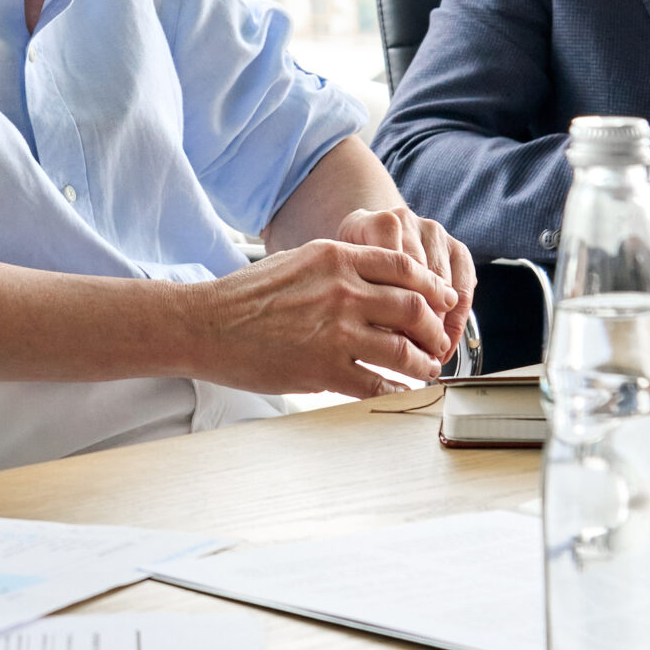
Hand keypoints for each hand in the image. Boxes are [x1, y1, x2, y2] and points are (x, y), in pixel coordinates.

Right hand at [182, 239, 459, 397]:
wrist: (206, 323)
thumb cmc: (245, 295)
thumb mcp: (297, 261)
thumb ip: (339, 266)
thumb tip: (376, 280)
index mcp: (336, 258)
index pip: (404, 267)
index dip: (432, 286)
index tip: (443, 301)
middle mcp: (343, 290)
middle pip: (414, 308)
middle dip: (434, 329)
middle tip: (437, 341)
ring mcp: (335, 331)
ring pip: (404, 350)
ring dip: (422, 364)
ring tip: (424, 369)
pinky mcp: (324, 368)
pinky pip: (377, 383)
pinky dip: (395, 390)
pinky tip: (397, 391)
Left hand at [334, 206, 474, 352]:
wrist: (366, 233)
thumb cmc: (350, 264)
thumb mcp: (341, 273)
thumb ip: (354, 294)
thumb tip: (377, 340)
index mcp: (375, 223)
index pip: (394, 270)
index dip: (396, 310)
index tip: (392, 346)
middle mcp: (408, 221)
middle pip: (422, 278)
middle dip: (420, 323)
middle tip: (416, 358)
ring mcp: (434, 232)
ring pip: (446, 285)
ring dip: (441, 325)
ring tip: (431, 356)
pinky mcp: (456, 247)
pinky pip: (466, 285)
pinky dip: (457, 318)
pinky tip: (446, 341)